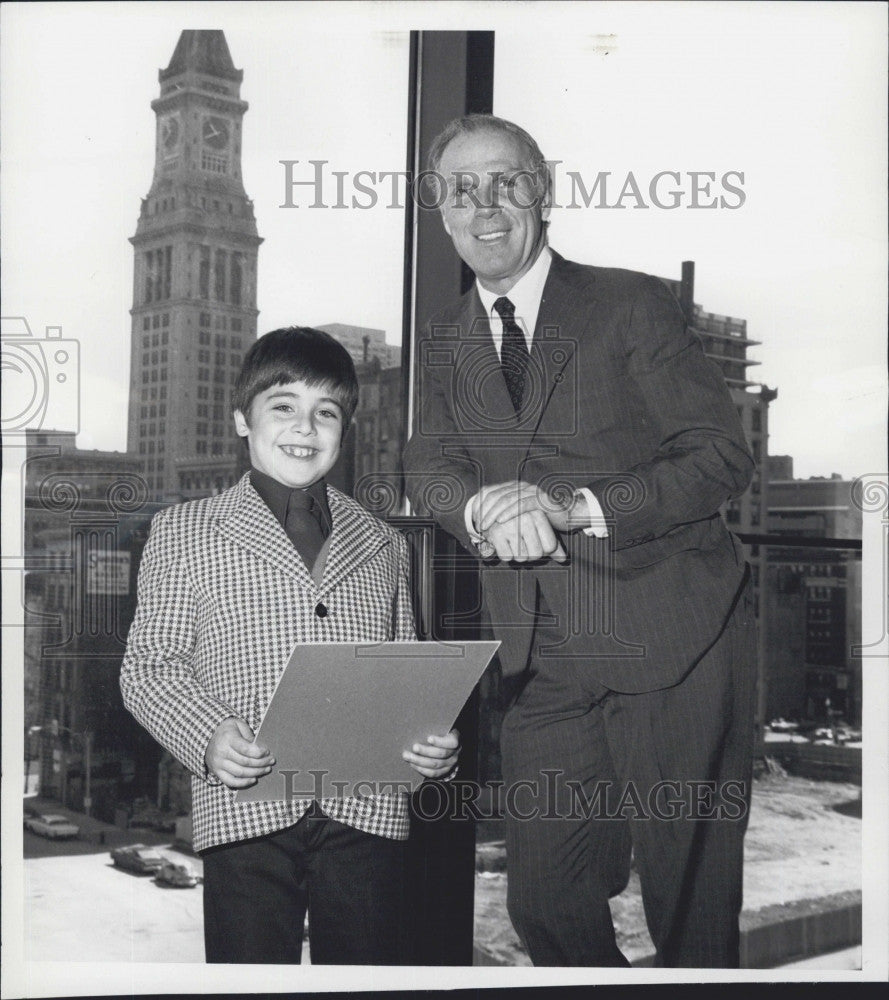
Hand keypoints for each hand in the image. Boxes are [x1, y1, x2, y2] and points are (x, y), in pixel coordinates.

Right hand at [205, 716, 274, 788]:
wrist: (207, 736)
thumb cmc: (227, 729)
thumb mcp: (238, 724)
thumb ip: (248, 734)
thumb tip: (259, 748)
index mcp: (228, 738)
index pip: (245, 749)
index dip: (259, 752)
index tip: (268, 752)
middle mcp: (222, 752)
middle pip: (245, 762)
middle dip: (261, 763)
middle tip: (271, 761)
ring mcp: (218, 764)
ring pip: (240, 772)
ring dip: (256, 772)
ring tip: (267, 769)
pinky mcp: (217, 772)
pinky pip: (231, 781)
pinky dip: (243, 783)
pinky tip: (254, 779)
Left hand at [402, 728, 459, 779]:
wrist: (450, 748)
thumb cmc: (442, 735)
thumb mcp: (443, 729)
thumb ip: (435, 728)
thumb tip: (419, 723)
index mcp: (455, 740)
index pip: (452, 742)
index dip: (440, 741)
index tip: (428, 738)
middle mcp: (454, 754)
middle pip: (441, 754)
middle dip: (425, 751)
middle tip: (414, 747)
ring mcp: (450, 764)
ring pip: (435, 765)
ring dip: (419, 761)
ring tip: (408, 756)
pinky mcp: (443, 772)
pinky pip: (432, 773)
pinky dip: (421, 769)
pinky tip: (412, 763)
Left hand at [476, 480, 590, 536]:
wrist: (568, 514)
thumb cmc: (543, 517)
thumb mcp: (520, 517)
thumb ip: (505, 516)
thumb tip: (485, 526)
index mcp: (514, 488)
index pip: (490, 492)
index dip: (479, 505)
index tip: (473, 519)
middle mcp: (521, 487)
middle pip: (496, 496)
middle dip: (484, 511)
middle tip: (477, 525)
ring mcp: (531, 491)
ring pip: (506, 500)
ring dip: (493, 513)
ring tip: (485, 525)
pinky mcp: (540, 499)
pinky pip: (521, 505)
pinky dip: (509, 512)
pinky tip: (500, 521)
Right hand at [482, 513, 566, 562]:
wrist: (491, 515)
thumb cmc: (519, 524)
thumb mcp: (538, 530)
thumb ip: (553, 545)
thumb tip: (563, 558)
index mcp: (538, 515)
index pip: (550, 546)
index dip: (544, 550)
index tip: (535, 542)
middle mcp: (526, 518)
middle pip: (536, 554)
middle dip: (529, 554)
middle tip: (521, 544)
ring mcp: (510, 525)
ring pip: (522, 557)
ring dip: (517, 555)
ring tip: (511, 542)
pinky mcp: (496, 533)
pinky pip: (507, 557)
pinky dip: (505, 554)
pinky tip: (503, 543)